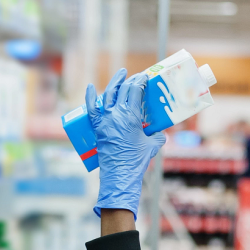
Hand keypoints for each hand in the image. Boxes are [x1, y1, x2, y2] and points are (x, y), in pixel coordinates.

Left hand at [86, 68, 165, 217]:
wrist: (120, 175)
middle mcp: (116, 114)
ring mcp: (104, 120)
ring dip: (115, 82)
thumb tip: (160, 131)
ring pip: (108, 95)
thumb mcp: (153, 145)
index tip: (145, 77)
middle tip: (137, 77)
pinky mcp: (97, 127)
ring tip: (121, 74)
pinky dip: (90, 97)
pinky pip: (91, 109)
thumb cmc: (137, 160)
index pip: (135, 90)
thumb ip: (158, 135)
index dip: (141, 81)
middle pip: (123, 90)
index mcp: (130, 116)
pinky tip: (91, 87)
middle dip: (131, 81)